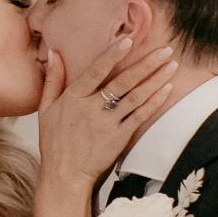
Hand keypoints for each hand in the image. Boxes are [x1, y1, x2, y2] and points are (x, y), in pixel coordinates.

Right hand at [37, 35, 177, 201]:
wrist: (64, 175)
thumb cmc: (55, 142)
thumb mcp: (46, 109)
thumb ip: (52, 79)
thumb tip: (54, 52)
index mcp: (74, 98)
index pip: (96, 71)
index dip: (112, 55)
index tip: (129, 40)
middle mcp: (91, 108)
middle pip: (122, 81)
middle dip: (146, 64)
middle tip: (165, 49)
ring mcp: (107, 124)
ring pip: (135, 97)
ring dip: (156, 80)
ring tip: (172, 65)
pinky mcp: (119, 138)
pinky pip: (139, 116)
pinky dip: (154, 102)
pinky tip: (166, 90)